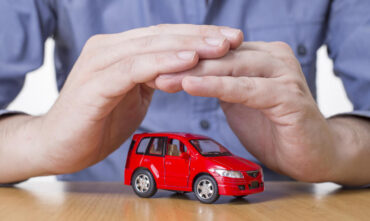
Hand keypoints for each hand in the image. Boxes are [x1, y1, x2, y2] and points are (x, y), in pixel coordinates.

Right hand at [34, 25, 242, 174]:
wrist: (58, 146)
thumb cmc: (97, 121)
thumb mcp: (132, 96)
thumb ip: (153, 78)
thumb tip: (182, 70)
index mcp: (120, 50)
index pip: (166, 36)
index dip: (199, 35)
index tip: (231, 39)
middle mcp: (109, 48)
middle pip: (163, 35)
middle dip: (201, 36)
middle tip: (234, 37)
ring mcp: (100, 62)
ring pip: (151, 47)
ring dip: (189, 46)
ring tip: (221, 46)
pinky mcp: (95, 82)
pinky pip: (135, 68)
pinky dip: (163, 63)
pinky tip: (188, 60)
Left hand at [155, 42, 336, 181]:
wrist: (314, 152)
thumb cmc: (275, 126)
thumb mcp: (241, 100)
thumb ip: (223, 84)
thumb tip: (188, 74)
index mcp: (261, 55)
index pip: (217, 51)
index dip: (184, 58)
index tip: (152, 65)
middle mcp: (274, 57)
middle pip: (220, 55)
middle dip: (183, 64)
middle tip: (149, 69)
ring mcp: (283, 74)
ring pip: (231, 67)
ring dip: (194, 74)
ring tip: (164, 78)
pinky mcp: (288, 96)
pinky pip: (245, 89)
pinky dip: (217, 87)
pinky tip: (191, 86)